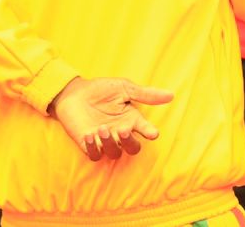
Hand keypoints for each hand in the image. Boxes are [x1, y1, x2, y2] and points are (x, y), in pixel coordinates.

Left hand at [49, 76, 172, 160]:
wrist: (73, 92)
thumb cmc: (100, 89)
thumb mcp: (123, 88)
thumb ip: (145, 94)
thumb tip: (171, 95)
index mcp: (131, 120)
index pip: (145, 130)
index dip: (149, 133)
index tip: (153, 133)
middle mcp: (120, 133)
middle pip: (132, 148)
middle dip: (130, 142)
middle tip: (123, 130)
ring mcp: (105, 140)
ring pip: (114, 153)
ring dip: (110, 143)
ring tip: (101, 128)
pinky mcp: (89, 144)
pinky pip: (95, 155)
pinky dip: (93, 148)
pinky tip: (89, 134)